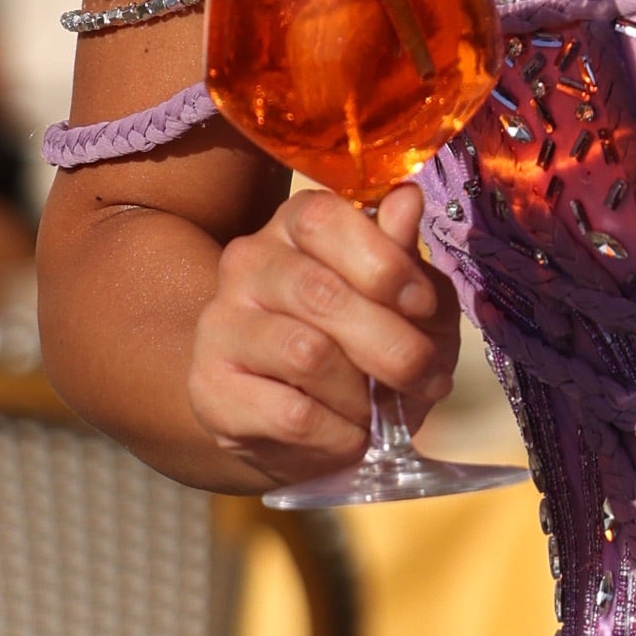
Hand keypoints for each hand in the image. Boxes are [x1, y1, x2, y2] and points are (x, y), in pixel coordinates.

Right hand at [183, 182, 457, 483]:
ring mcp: (220, 325)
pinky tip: (351, 435)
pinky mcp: (211, 391)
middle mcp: (248, 263)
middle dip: (393, 345)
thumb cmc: (358, 339)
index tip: (422, 306)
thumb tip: (406, 200)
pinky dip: (340, 433)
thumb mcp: (395, 296)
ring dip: (365, 394)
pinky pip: (292, 415)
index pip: (324, 220)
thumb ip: (400, 255)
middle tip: (425, 376)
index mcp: (294, 225)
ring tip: (383, 410)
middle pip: (321, 294)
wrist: (292, 414)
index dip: (384, 263)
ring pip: (306, 354)